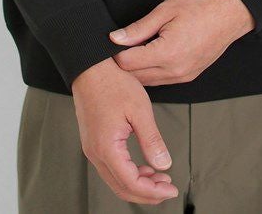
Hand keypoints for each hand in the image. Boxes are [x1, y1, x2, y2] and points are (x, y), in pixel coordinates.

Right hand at [71, 58, 179, 204]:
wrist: (90, 67)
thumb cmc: (113, 83)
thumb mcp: (139, 109)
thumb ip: (151, 140)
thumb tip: (164, 165)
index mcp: (107, 147)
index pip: (131, 184)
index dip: (153, 192)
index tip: (171, 190)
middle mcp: (95, 153)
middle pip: (121, 189)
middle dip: (147, 194)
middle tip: (168, 189)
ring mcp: (92, 148)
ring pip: (115, 181)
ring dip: (138, 184)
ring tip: (159, 178)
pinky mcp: (93, 142)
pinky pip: (111, 168)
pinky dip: (128, 173)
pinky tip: (144, 166)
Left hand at [107, 0, 254, 85]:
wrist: (230, 14)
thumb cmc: (200, 7)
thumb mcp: (166, 10)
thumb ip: (139, 28)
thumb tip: (114, 38)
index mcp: (167, 53)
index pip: (127, 63)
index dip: (115, 52)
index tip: (112, 42)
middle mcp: (175, 71)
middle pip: (135, 77)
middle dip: (123, 64)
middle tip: (118, 47)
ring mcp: (183, 76)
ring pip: (147, 82)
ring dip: (137, 70)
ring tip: (133, 51)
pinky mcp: (188, 76)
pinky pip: (161, 81)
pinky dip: (151, 72)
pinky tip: (149, 56)